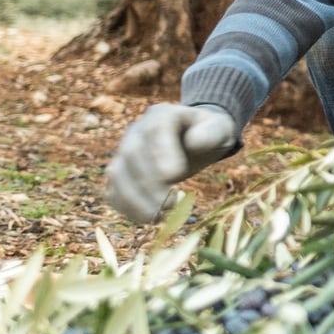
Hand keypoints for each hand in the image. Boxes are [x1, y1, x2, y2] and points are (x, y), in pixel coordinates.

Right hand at [105, 104, 240, 222]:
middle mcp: (137, 131)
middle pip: (132, 154)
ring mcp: (123, 152)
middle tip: (173, 203)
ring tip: (163, 216)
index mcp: (162, 115)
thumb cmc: (209, 135)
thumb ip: (212, 132)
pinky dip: (128, 208)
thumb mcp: (220, 129)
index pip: (155, 129)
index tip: (175, 175)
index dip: (160, 152)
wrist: (194, 140)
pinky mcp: (121, 174)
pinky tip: (151, 218)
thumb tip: (195, 142)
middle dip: (150, 183)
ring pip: (117, 175)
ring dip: (136, 200)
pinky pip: (113, 192)